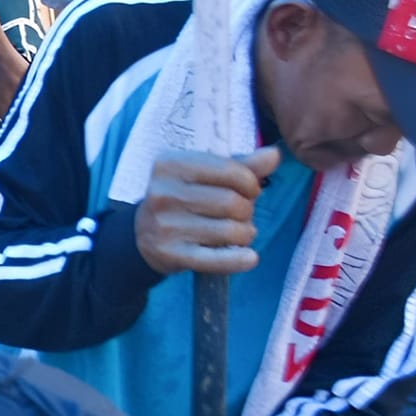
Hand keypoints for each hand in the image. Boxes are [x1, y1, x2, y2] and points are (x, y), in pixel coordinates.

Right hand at [134, 145, 281, 275]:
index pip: (231, 171)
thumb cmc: (181, 198)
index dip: (251, 183)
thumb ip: (240, 165)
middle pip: (233, 203)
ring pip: (231, 231)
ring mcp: (165, 226)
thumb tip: (274, 154)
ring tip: (237, 233)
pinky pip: (218, 260)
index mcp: (171, 165)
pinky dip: (240, 260)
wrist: (141, 234)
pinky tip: (250, 258)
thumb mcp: (203, 175)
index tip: (249, 191)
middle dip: (247, 210)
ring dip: (245, 234)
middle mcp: (164, 194)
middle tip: (240, 215)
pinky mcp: (171, 255)